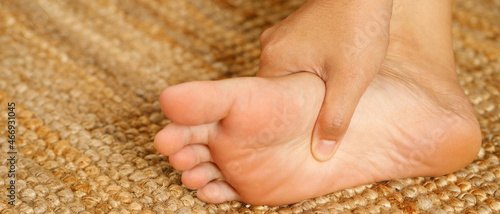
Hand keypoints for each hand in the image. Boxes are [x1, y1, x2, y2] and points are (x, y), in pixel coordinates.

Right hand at [257, 0, 392, 160]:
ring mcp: (282, 37)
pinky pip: (297, 60)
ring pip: (290, 76)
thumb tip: (321, 153)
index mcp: (275, 61)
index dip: (285, 125)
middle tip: (315, 124)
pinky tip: (329, 75)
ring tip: (326, 99)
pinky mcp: (295, 30)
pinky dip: (310, 72)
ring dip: (306, 89)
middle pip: (278, 92)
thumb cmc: (358, 28)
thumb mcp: (351, 79)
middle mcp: (271, 48)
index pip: (268, 107)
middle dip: (297, 108)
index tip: (297, 141)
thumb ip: (335, 118)